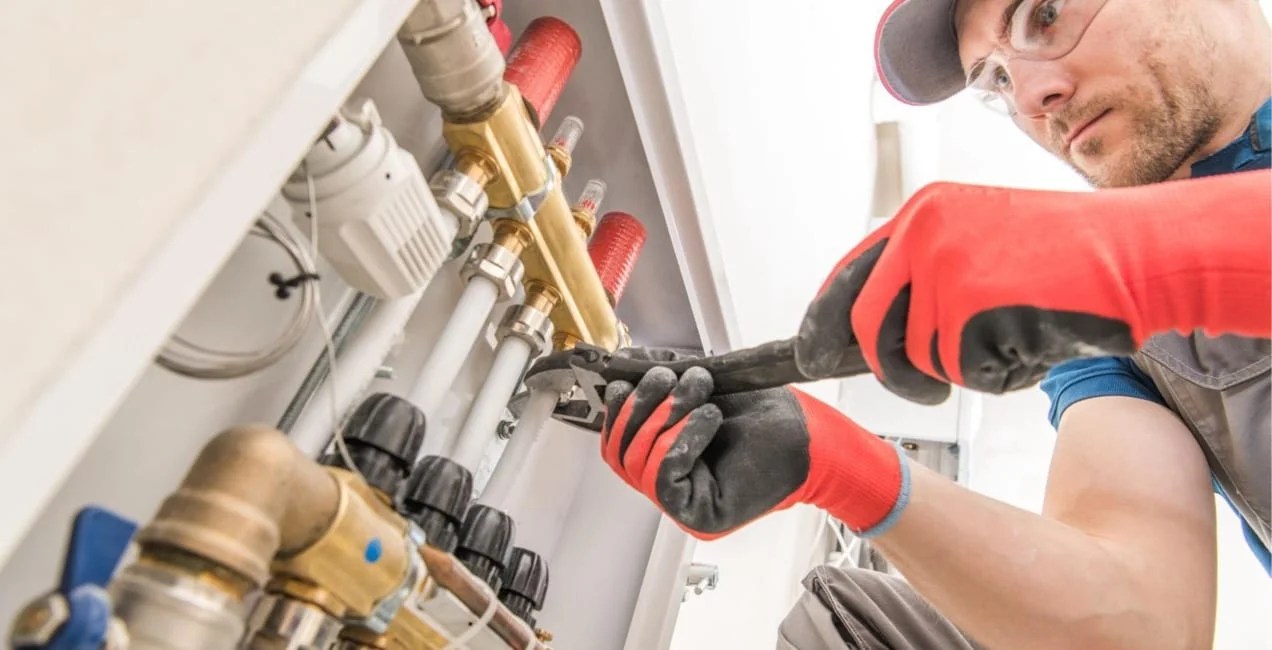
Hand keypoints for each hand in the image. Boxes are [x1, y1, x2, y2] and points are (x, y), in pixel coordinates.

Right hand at [600, 351, 907, 539]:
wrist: (813, 437)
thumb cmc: (769, 416)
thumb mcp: (707, 390)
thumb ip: (667, 384)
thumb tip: (625, 368)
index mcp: (667, 458)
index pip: (617, 443)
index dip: (617, 411)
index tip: (629, 379)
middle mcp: (671, 486)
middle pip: (620, 454)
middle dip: (641, 407)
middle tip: (672, 378)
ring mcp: (683, 506)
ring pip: (638, 465)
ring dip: (665, 419)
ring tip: (700, 394)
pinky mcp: (700, 516)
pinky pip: (664, 479)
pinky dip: (680, 441)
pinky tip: (709, 418)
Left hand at [794, 173, 1271, 403]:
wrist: (1136, 254)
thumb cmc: (1066, 256)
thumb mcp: (980, 237)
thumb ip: (924, 270)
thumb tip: (867, 332)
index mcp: (922, 212)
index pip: (848, 276)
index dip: (825, 323)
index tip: (812, 355)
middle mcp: (924, 235)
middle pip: (869, 328)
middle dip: (889, 370)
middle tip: (921, 391)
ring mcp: (948, 271)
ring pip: (922, 358)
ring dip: (965, 368)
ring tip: (1017, 332)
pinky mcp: (974, 310)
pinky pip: (966, 373)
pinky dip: (1001, 376)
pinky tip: (1037, 340)